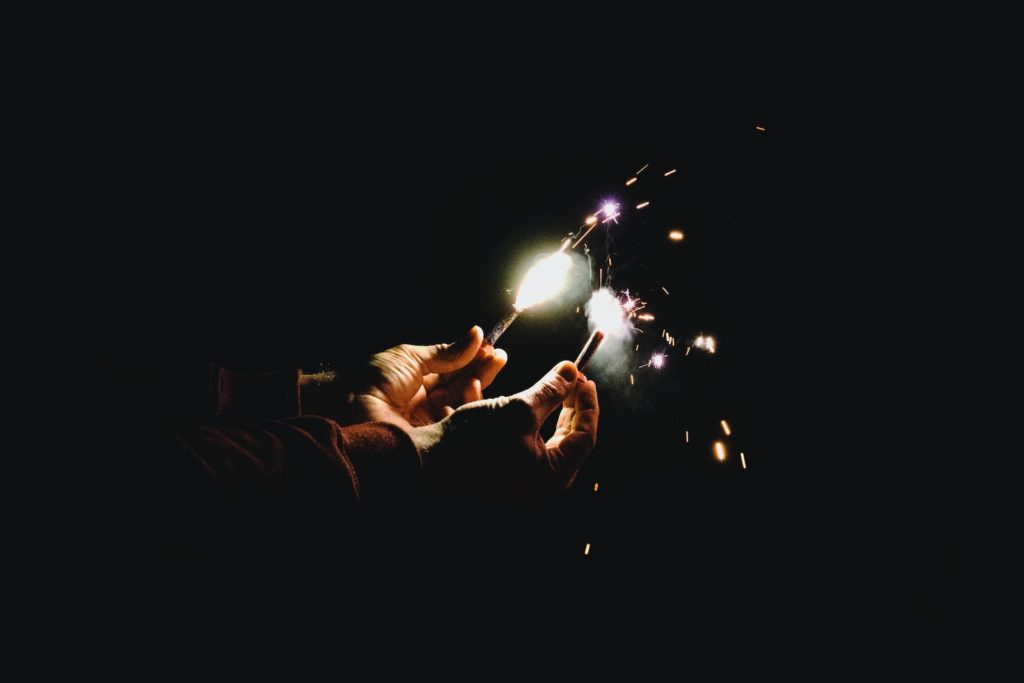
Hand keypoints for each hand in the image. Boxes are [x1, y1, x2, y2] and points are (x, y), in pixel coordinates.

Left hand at [354, 326, 507, 428]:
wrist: (350, 405)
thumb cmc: (372, 378)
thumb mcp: (412, 357)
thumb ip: (446, 351)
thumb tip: (476, 334)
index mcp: (420, 382)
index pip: (454, 371)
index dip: (473, 361)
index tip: (492, 349)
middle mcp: (426, 403)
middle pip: (462, 388)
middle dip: (482, 372)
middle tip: (499, 358)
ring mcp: (430, 423)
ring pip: (463, 407)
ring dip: (476, 388)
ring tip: (480, 373)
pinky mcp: (433, 440)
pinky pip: (457, 425)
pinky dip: (467, 408)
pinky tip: (472, 391)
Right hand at [410, 361, 598, 502]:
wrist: (428, 461)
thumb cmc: (475, 440)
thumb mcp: (518, 408)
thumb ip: (551, 390)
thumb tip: (572, 372)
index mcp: (553, 475)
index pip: (585, 436)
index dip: (587, 404)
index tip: (584, 378)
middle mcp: (540, 483)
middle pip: (566, 439)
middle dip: (567, 406)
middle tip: (569, 380)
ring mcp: (521, 480)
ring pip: (541, 437)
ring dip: (540, 408)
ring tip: (540, 385)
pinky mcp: (503, 472)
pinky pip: (519, 441)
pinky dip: (517, 419)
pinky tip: (509, 400)